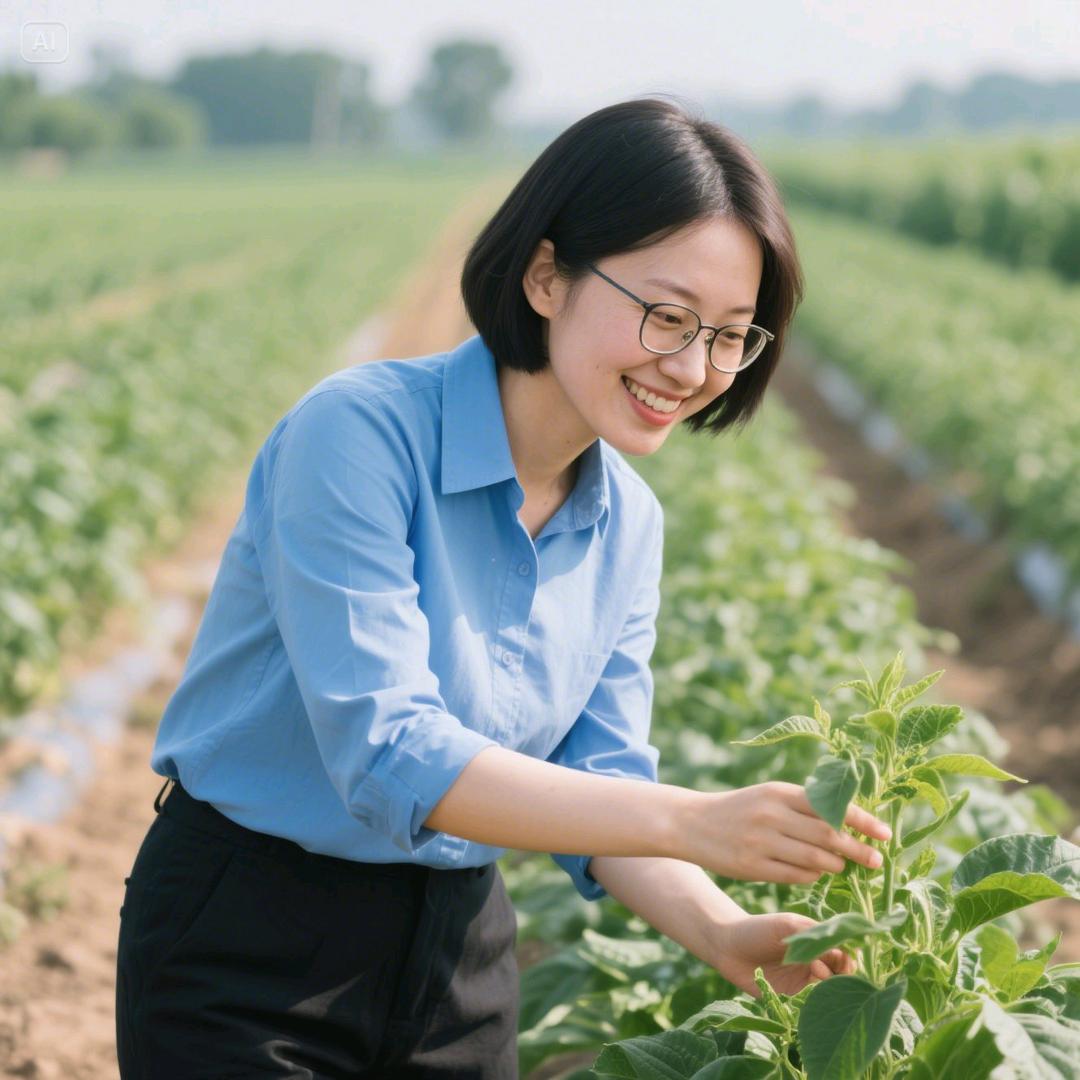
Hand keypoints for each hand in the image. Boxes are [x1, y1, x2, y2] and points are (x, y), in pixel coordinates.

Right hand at [673, 781, 890, 883]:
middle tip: (877, 860)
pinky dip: (810, 877)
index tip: (885, 834)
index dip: (862, 821)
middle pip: (828, 835)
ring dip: (835, 866)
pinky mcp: (752, 866)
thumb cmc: (741, 809)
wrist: (692, 822)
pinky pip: (794, 876)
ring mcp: (761, 841)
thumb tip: (849, 825)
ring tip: (842, 868)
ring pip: (814, 859)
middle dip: (857, 849)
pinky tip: (814, 875)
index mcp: (780, 792)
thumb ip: (803, 807)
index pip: (831, 806)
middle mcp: (772, 814)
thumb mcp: (769, 796)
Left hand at [710, 911, 856, 996]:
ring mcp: (802, 980)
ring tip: (817, 972)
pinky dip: (815, 1001)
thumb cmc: (757, 929)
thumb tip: (842, 953)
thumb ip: (814, 937)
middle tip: (832, 968)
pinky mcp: (790, 997)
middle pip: (839, 973)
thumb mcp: (787, 925)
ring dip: (829, 985)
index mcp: (814, 942)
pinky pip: (810, 1003)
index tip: (845, 957)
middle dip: (842, 974)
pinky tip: (809, 991)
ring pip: (827, 989)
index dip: (847, 956)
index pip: (842, 952)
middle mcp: (812, 962)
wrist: (727, 946)